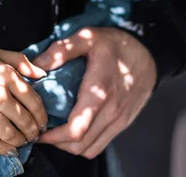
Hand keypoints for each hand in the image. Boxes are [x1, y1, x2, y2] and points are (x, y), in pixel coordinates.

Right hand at [0, 35, 47, 155]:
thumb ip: (20, 61)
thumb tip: (42, 74)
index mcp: (7, 74)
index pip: (34, 101)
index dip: (42, 115)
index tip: (43, 122)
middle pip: (25, 120)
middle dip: (33, 131)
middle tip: (34, 136)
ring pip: (11, 133)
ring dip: (20, 141)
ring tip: (22, 142)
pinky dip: (3, 148)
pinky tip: (9, 150)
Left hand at [35, 28, 156, 158]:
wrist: (149, 53)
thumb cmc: (116, 45)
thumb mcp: (88, 37)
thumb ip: (62, 50)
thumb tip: (37, 65)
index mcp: (98, 92)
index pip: (75, 129)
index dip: (52, 137)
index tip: (39, 130)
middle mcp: (110, 111)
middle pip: (78, 145)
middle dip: (57, 143)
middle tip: (44, 130)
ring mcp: (118, 120)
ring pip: (89, 149)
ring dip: (70, 146)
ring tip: (57, 132)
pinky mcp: (123, 123)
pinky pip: (101, 145)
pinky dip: (84, 144)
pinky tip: (75, 130)